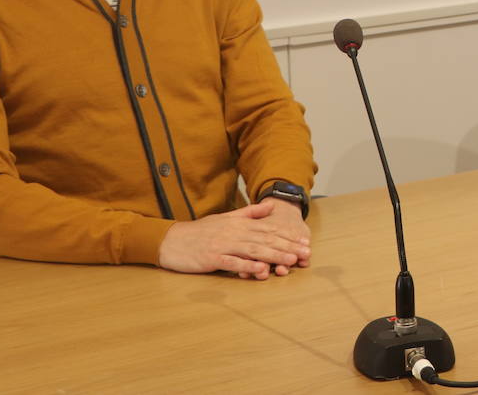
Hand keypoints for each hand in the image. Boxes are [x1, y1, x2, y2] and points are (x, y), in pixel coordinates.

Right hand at [157, 199, 310, 279]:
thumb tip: (270, 207)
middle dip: (287, 247)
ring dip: (273, 256)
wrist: (171, 240)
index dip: (288, 235)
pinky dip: (248, 266)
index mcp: (239, 223)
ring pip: (253, 250)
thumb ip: (249, 213)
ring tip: (291, 261)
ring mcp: (223, 245)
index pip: (269, 229)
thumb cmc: (201, 231)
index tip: (305, 241)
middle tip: (306, 253)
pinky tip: (261, 271)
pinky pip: (233, 263)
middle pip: (265, 240)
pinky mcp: (212, 258)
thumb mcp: (226, 218)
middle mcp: (234, 232)